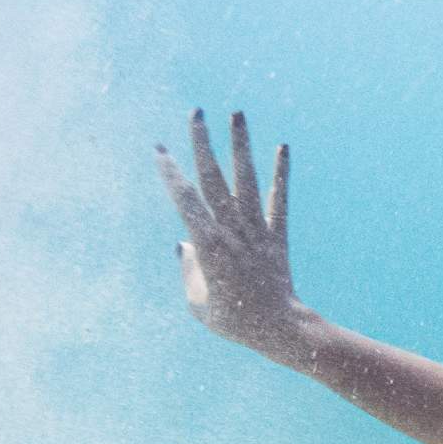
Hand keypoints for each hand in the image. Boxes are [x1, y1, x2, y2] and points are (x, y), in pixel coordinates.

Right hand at [155, 108, 301, 352]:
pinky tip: (283, 148)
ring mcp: (258, 231)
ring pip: (247, 180)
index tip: (160, 149)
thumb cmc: (234, 322)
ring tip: (237, 114)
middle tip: (195, 112)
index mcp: (207, 245)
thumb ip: (188, 270)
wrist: (281, 331)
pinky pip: (280, 200)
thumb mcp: (197, 302)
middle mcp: (233, 231)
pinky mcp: (278, 237)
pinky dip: (281, 174)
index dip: (171, 173)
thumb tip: (183, 245)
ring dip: (240, 145)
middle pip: (214, 179)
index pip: (185, 200)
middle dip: (202, 143)